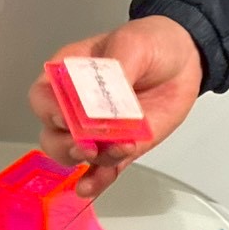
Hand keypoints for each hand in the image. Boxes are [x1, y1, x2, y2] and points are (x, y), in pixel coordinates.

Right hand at [29, 15, 202, 197]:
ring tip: (118, 150)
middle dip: (65, 144)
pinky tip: (91, 186)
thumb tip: (105, 102)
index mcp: (69, 74)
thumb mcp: (132, 44)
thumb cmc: (150, 43)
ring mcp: (97, 131)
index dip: (50, 111)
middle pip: (52, 134)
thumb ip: (116, 72)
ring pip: (74, 155)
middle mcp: (77, 106)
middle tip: (87, 144)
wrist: (184, 60)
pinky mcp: (120, 147)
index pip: (44, 97)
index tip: (68, 116)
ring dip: (88, 160)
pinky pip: (102, 170)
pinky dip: (96, 181)